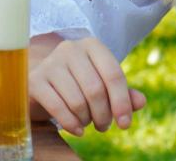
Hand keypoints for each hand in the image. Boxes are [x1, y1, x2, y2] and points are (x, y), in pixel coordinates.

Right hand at [28, 34, 145, 136]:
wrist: (43, 80)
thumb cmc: (79, 81)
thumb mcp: (102, 83)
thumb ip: (123, 93)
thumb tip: (141, 102)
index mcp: (92, 45)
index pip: (113, 74)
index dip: (122, 102)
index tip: (125, 124)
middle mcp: (70, 49)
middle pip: (95, 89)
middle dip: (103, 115)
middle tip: (104, 126)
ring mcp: (50, 63)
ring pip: (77, 101)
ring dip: (87, 120)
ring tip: (87, 122)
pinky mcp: (35, 80)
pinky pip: (57, 107)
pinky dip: (71, 124)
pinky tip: (78, 130)